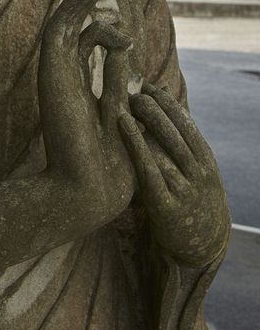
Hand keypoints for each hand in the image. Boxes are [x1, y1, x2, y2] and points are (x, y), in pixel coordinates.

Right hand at [38, 0, 135, 229]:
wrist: (88, 188)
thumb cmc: (107, 158)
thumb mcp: (120, 107)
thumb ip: (119, 76)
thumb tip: (128, 48)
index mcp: (78, 83)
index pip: (87, 38)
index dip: (102, 17)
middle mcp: (64, 74)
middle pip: (74, 23)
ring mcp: (55, 73)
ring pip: (64, 21)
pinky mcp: (51, 73)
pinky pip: (57, 30)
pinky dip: (73, 7)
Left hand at [119, 83, 230, 266]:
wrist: (203, 244)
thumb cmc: (190, 195)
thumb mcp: (194, 167)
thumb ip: (178, 139)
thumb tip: (159, 94)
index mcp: (205, 158)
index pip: (185, 121)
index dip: (165, 101)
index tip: (145, 85)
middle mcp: (198, 172)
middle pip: (173, 132)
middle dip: (151, 108)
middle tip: (130, 91)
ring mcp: (185, 190)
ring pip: (163, 149)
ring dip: (143, 123)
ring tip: (123, 103)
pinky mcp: (167, 207)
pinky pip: (150, 172)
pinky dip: (137, 147)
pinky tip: (123, 128)